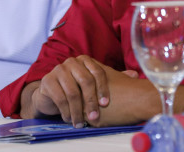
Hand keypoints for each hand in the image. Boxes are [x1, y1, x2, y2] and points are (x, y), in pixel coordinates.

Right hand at [19, 55, 143, 127]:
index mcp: (85, 60)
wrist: (51, 93)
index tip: (106, 104)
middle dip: (91, 102)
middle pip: (85, 81)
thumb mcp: (94, 83)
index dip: (103, 88)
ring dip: (78, 111)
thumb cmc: (77, 88)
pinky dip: (66, 111)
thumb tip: (135, 75)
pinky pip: (59, 97)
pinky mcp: (47, 81)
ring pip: (72, 92)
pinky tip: (70, 119)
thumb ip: (113, 79)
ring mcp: (58, 70)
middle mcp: (72, 62)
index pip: (98, 72)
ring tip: (82, 123)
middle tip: (95, 117)